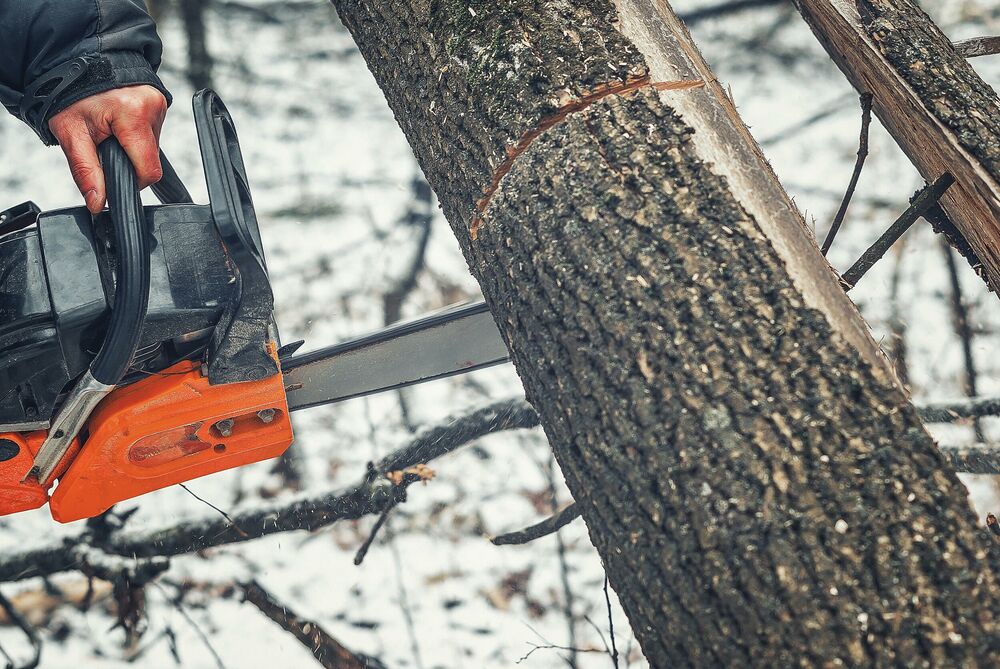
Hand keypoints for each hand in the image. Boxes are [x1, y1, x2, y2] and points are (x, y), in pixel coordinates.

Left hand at [48, 85, 167, 213]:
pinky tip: (119, 123)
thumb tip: (98, 203)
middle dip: (128, 159)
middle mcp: (152, 107)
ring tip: (109, 130)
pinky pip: (153, 132)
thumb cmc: (70, 93)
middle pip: (150, 158)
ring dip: (132, 147)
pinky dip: (136, 135)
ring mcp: (160, 103)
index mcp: (132, 114)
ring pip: (152, 146)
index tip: (112, 174)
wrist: (76, 61)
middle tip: (104, 144)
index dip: (131, 181)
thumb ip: (86, 172)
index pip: (147, 170)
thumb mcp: (70, 134)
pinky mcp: (161, 102)